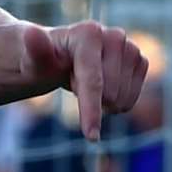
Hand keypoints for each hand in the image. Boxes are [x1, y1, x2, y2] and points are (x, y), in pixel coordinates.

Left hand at [22, 21, 147, 140]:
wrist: (55, 55)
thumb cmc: (40, 61)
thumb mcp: (32, 63)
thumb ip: (35, 52)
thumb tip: (32, 33)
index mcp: (89, 33)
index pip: (93, 81)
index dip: (91, 110)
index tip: (91, 137)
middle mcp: (114, 36)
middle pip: (111, 94)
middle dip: (90, 98)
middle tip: (71, 80)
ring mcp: (130, 48)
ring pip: (123, 99)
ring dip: (102, 101)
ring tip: (83, 81)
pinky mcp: (140, 61)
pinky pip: (132, 100)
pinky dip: (116, 102)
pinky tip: (101, 87)